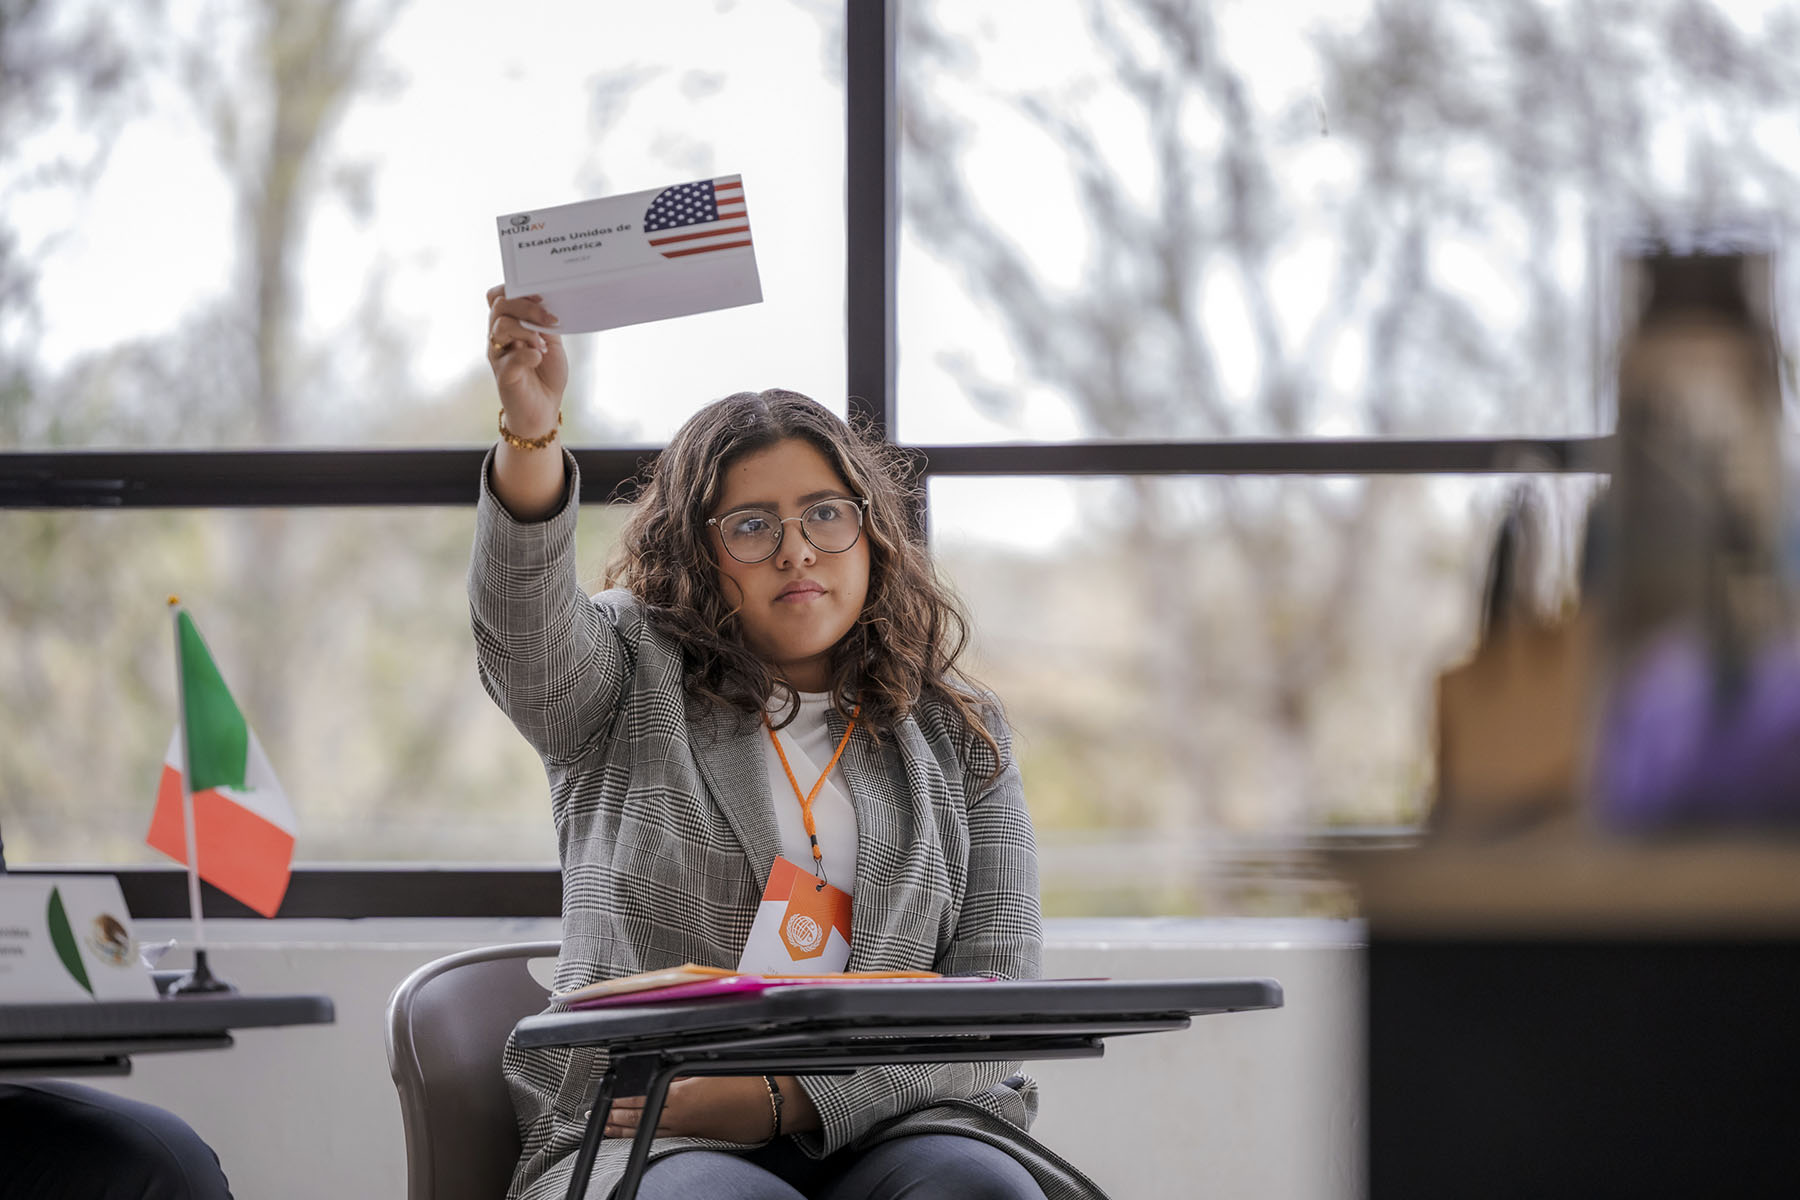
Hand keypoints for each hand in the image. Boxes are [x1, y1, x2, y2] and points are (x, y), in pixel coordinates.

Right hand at [485, 284, 567, 437]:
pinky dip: (527, 354)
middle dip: (527, 307)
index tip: (540, 296)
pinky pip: (509, 357)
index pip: (498, 297)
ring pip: (501, 326)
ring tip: (542, 345)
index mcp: (508, 326)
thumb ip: (546, 323)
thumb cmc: (546, 375)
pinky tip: (538, 357)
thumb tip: (548, 302)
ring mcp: (498, 355)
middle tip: (549, 319)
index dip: (514, 291)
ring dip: (527, 330)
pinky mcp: (503, 375)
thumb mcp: (552, 343)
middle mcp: (498, 337)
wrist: (543, 409)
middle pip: (499, 305)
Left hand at [605, 1076, 777, 1143]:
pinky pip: (661, 1134)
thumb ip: (683, 1070)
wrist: (772, 1105)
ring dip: (623, 1128)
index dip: (619, 1098)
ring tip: (605, 1128)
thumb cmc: (749, 1082)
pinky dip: (642, 1133)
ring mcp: (687, 1127)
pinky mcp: (696, 1135)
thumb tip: (662, 1069)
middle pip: (639, 1115)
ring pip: (647, 1128)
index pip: (641, 1096)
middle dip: (614, 1115)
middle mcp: (681, 1115)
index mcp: (683, 1095)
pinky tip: (635, 1134)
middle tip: (595, 1115)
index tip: (604, 1097)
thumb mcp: (712, 1067)